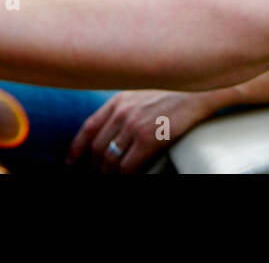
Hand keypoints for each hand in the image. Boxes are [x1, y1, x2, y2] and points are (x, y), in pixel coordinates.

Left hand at [66, 88, 227, 173]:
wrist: (198, 92)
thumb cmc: (174, 93)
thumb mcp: (142, 93)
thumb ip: (125, 106)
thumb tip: (114, 126)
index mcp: (118, 101)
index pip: (88, 128)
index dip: (76, 148)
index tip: (71, 161)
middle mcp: (122, 113)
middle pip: (97, 148)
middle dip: (95, 165)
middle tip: (100, 173)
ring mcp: (134, 126)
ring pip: (110, 160)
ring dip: (110, 172)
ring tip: (114, 175)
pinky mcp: (148, 139)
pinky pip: (128, 166)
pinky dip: (125, 175)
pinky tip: (129, 175)